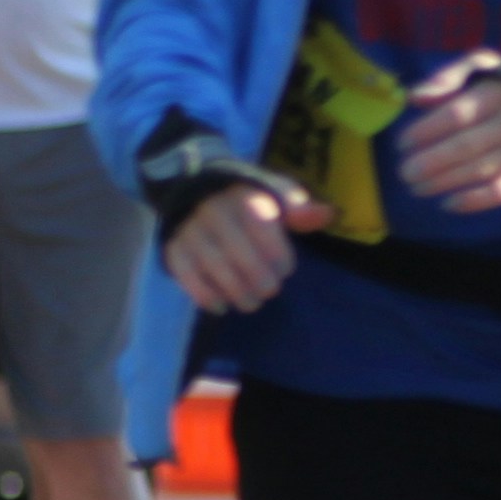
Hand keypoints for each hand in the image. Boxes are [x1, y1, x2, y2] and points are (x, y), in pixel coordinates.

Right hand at [163, 178, 337, 315]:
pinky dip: (205, 295)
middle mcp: (213, 209)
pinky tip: (221, 306)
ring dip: (236, 292)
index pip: (263, 228)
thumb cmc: (247, 202)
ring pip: (213, 265)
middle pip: (238, 251)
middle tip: (269, 291)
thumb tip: (326, 215)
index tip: (285, 269)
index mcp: (243, 196)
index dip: (279, 255)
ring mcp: (190, 229)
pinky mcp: (174, 246)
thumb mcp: (275, 197)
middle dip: (259, 279)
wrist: (197, 193)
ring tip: (250, 303)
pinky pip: (186, 274)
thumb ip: (299, 208)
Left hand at [393, 50, 500, 214]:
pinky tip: (448, 204)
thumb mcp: (480, 68)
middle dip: (431, 161)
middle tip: (404, 172)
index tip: (402, 143)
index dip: (426, 130)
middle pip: (467, 145)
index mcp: (499, 93)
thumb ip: (447, 77)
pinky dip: (475, 201)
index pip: (457, 114)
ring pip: (482, 170)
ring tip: (416, 188)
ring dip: (445, 182)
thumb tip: (414, 97)